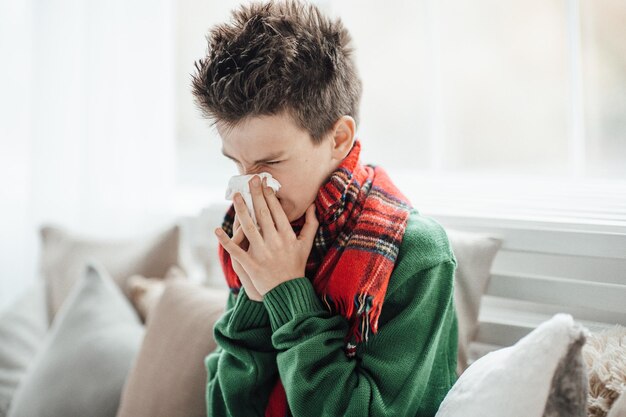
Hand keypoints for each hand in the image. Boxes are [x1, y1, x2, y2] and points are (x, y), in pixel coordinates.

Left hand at [215, 176, 317, 295]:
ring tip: (236, 196)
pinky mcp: (251, 264)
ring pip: (249, 228)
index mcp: (287, 236)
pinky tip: (217, 230)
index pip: (277, 211)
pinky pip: (236, 250)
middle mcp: (275, 242)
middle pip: (262, 214)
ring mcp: (262, 253)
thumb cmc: (297, 265)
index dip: (270, 197)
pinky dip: (226, 240)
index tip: (264, 184)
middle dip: (256, 196)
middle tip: (251, 180)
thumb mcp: (307, 244)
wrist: (288, 291)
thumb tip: (312, 204)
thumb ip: (311, 223)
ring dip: (241, 210)